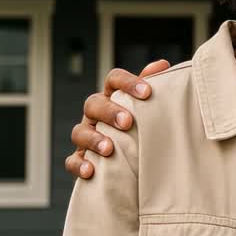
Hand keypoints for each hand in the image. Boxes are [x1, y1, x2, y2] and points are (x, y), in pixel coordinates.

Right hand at [64, 60, 169, 178]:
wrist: (130, 163)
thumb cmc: (139, 126)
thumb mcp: (146, 107)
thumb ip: (152, 85)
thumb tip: (163, 64)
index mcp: (112, 96)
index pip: (113, 79)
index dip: (128, 82)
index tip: (147, 92)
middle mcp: (96, 114)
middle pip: (93, 104)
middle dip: (109, 112)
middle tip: (128, 122)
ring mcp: (85, 135)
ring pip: (79, 132)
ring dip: (93, 139)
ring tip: (109, 149)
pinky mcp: (80, 159)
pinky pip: (72, 161)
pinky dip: (79, 165)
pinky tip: (91, 170)